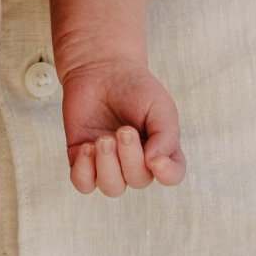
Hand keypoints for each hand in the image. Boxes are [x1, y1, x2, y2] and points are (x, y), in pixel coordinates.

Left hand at [62, 60, 185, 195]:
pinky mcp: (83, 159)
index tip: (155, 159)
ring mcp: (109, 162)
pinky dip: (84, 171)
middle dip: (130, 157)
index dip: (167, 174)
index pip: (172, 175)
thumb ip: (165, 135)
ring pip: (111, 187)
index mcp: (161, 148)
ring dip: (107, 166)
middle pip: (138, 180)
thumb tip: (155, 163)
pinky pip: (82, 183)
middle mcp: (136, 161)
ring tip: (104, 139)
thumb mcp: (160, 105)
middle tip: (124, 130)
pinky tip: (87, 147)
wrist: (100, 68)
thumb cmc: (135, 87)